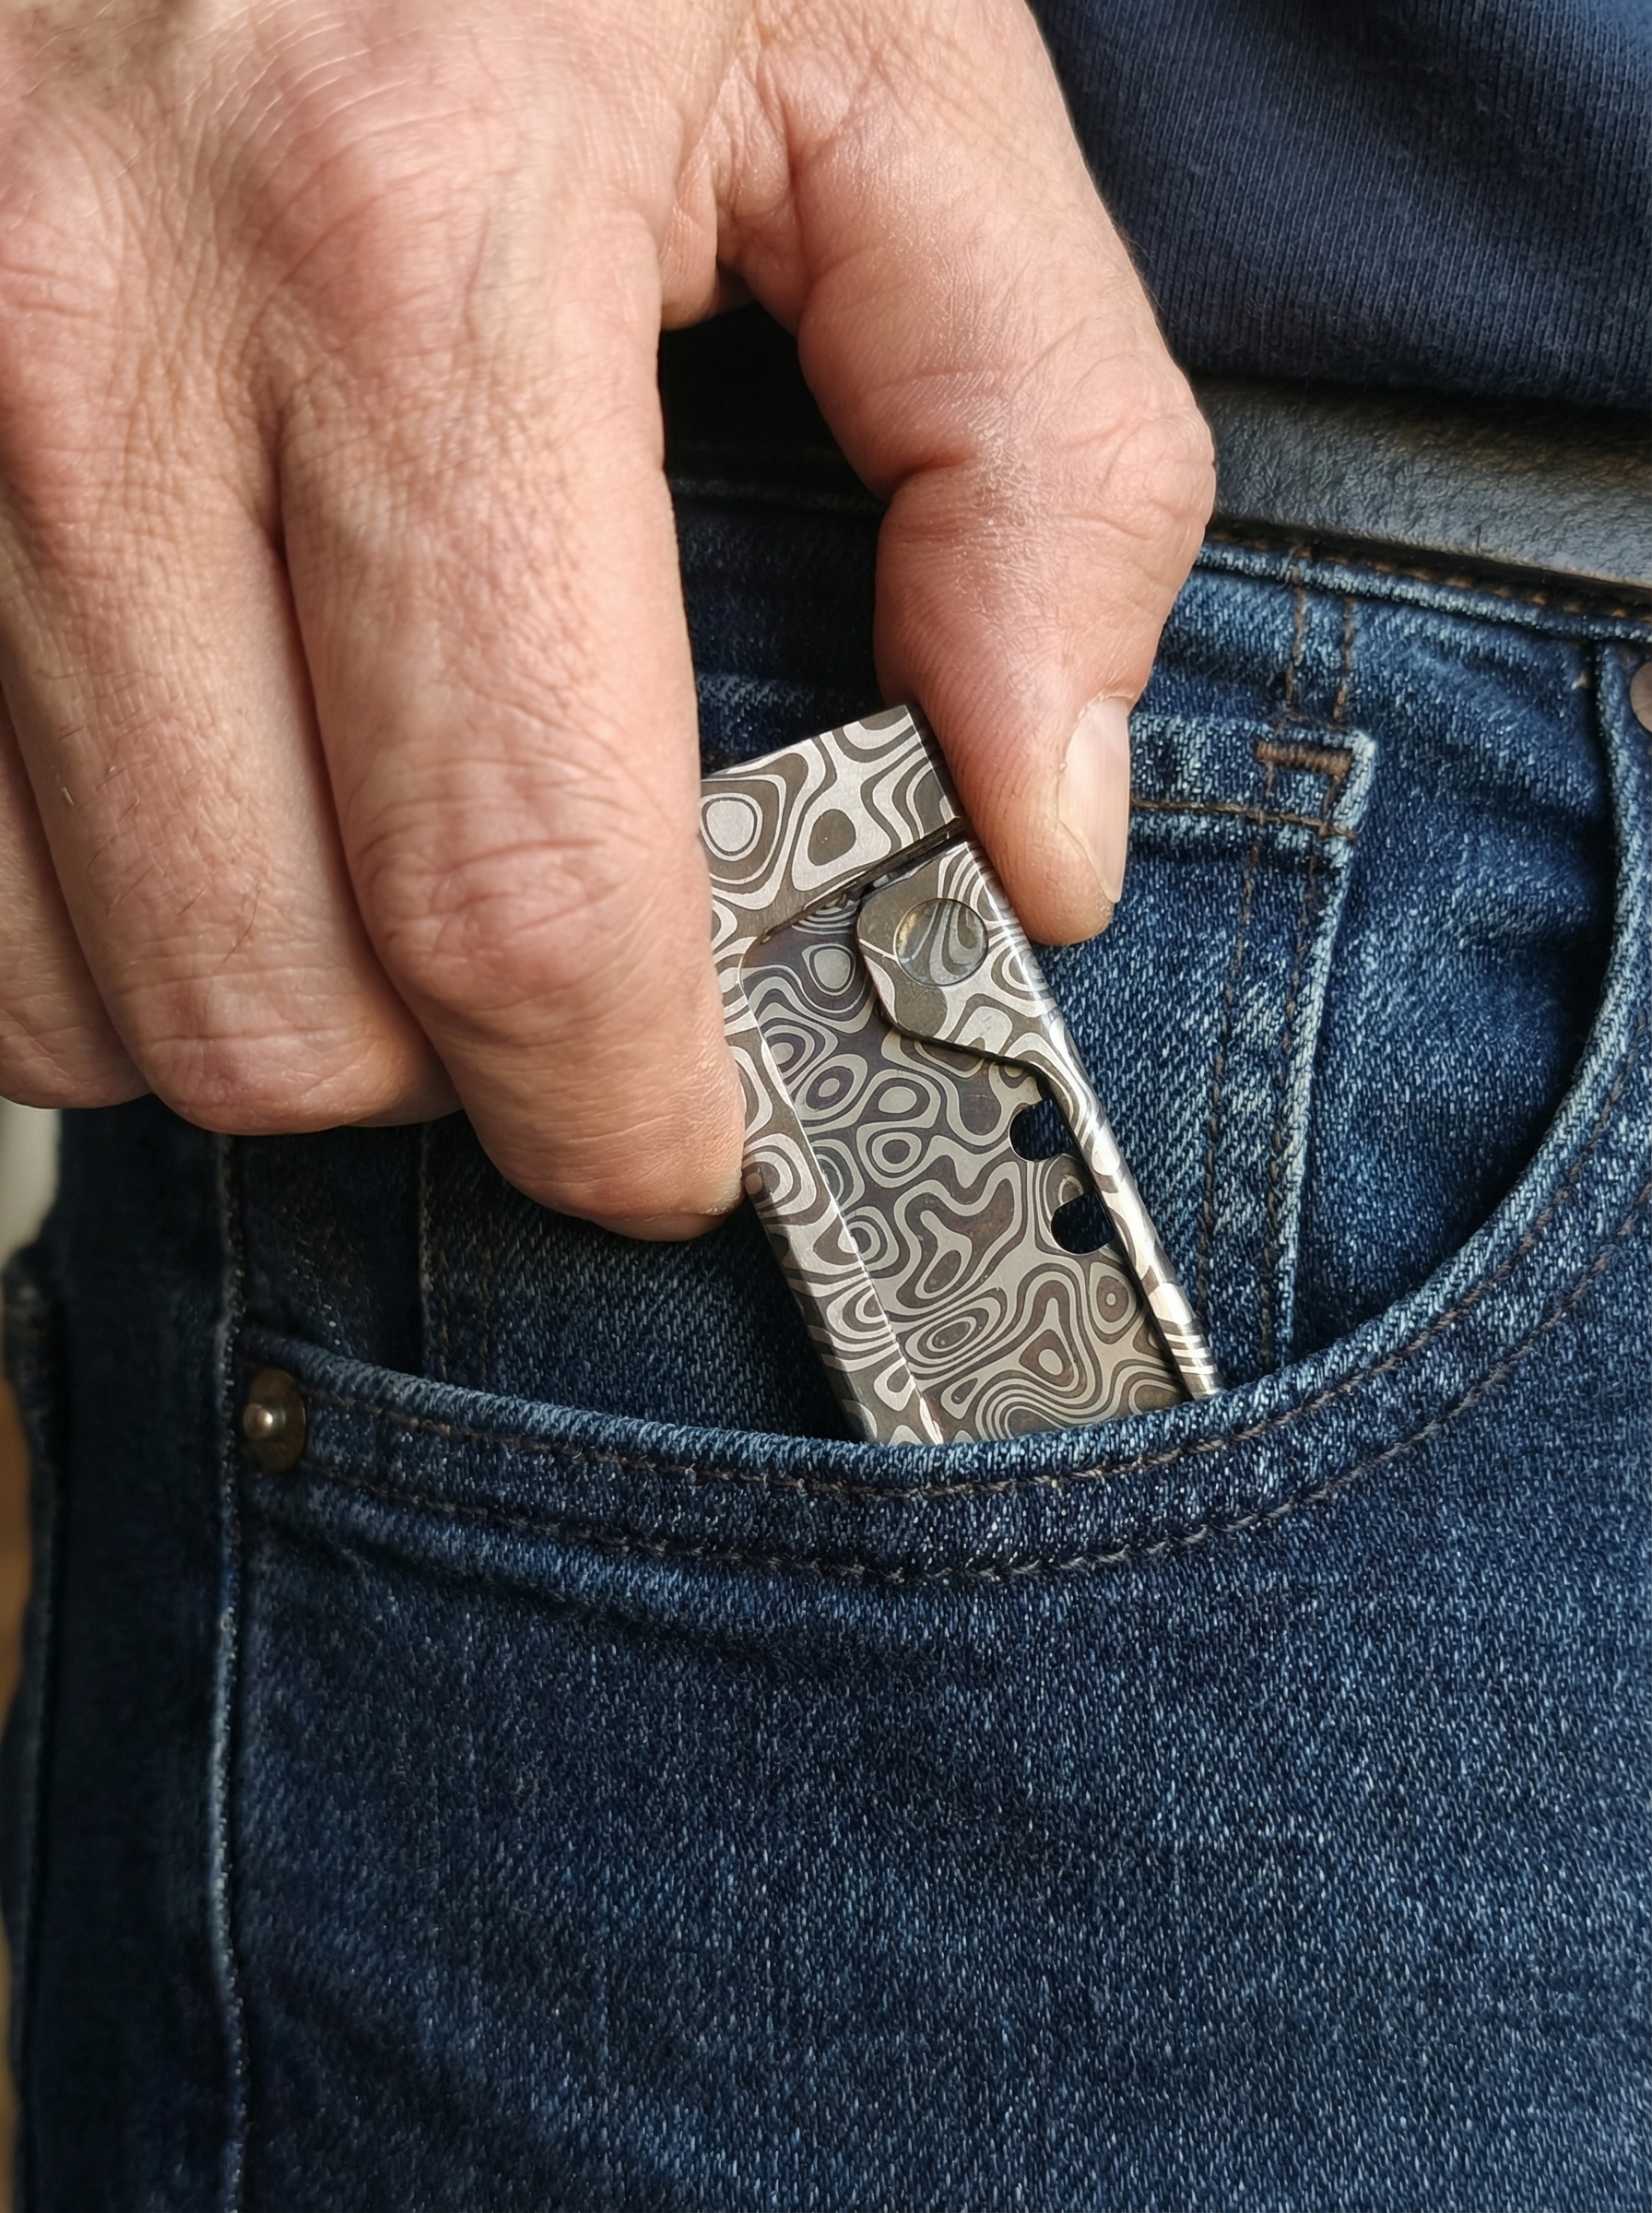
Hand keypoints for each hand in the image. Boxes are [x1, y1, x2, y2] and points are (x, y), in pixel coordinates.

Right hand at [0, 0, 1211, 1234]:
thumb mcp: (891, 72)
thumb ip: (1036, 460)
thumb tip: (1043, 837)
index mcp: (402, 246)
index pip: (513, 889)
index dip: (615, 1105)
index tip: (679, 1142)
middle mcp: (90, 342)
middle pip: (268, 996)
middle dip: (453, 1079)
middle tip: (556, 990)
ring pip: (65, 984)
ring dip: (263, 1003)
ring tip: (383, 867)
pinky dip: (95, 919)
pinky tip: (217, 804)